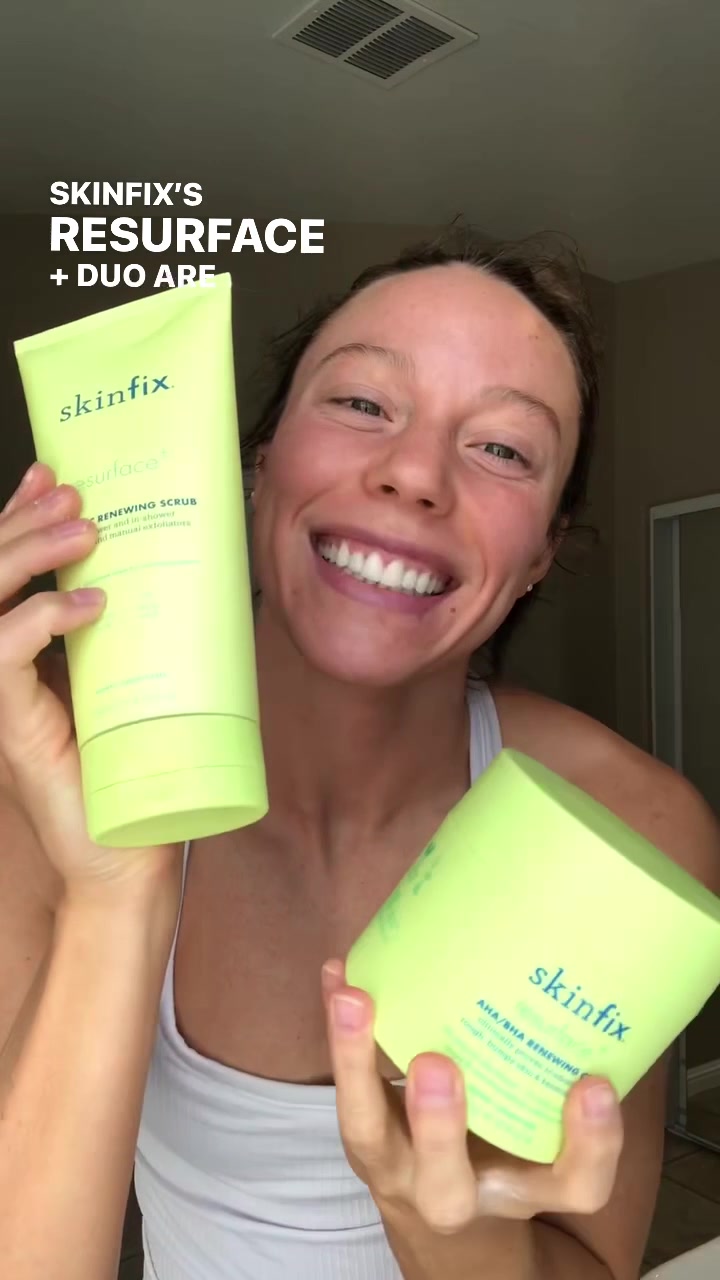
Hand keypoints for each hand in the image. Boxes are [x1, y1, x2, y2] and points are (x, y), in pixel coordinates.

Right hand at [0, 463, 180, 897]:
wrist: (129, 854)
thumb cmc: (140, 773)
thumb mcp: (142, 686)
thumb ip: (144, 637)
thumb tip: (192, 577)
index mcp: (29, 654)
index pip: (7, 572)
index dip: (20, 518)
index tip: (53, 476)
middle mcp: (5, 668)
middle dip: (23, 522)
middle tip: (68, 490)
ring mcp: (2, 697)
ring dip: (30, 555)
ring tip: (83, 528)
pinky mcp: (13, 728)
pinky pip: (3, 655)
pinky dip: (43, 620)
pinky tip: (91, 604)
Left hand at [322, 960, 623, 1232]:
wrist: (442, 1213)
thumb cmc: (508, 1153)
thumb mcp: (550, 1140)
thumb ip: (570, 1083)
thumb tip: (586, 980)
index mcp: (524, 1190)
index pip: (574, 1186)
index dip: (590, 1143)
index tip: (592, 1086)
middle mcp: (457, 1192)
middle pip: (445, 1186)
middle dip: (437, 1128)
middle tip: (435, 1064)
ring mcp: (398, 1168)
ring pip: (367, 1134)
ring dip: (354, 1064)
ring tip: (353, 1000)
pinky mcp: (363, 1134)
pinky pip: (341, 1084)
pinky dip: (336, 1029)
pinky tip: (337, 975)